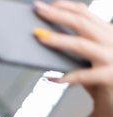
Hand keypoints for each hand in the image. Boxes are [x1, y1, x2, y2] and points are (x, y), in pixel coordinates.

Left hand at [34, 1, 112, 116]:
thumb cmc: (99, 82)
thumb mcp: (88, 60)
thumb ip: (75, 48)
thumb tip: (43, 38)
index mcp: (108, 33)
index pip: (85, 14)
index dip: (65, 7)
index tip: (45, 5)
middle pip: (82, 23)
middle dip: (57, 15)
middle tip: (37, 10)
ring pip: (82, 45)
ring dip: (59, 40)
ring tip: (39, 37)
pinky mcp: (111, 76)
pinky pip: (85, 76)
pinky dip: (67, 77)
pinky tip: (52, 79)